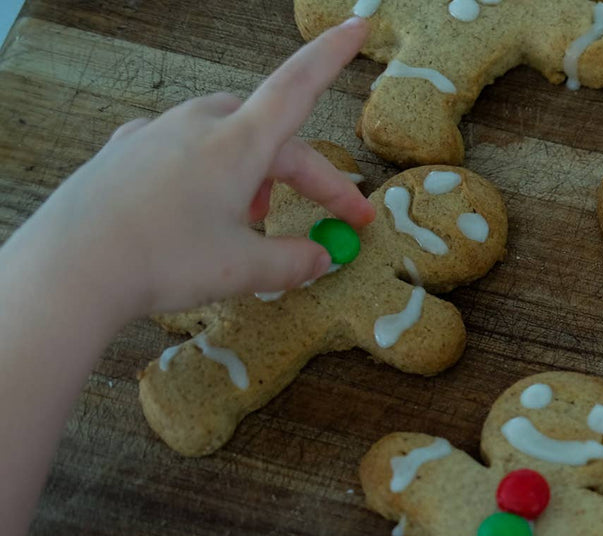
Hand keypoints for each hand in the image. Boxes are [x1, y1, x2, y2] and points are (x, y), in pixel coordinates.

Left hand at [8, 18, 374, 323]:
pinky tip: (199, 206)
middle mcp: (198, 125)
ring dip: (255, 172)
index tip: (357, 27)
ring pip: (224, 136)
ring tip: (255, 218)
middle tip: (331, 216)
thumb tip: (321, 258)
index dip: (331, 59)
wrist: (73, 265)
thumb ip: (292, 261)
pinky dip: (207, 172)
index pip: (298, 89)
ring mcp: (157, 133)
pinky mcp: (126, 150)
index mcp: (237, 145)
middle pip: (269, 132)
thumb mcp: (244, 270)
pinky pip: (181, 148)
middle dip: (305, 172)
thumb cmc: (163, 260)